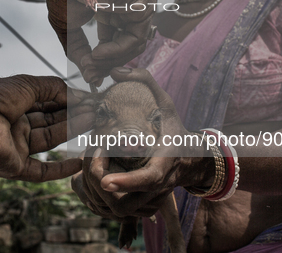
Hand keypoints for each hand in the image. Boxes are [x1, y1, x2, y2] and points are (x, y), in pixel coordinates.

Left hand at [0, 75, 93, 181]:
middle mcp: (15, 123)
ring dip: (72, 132)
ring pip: (50, 140)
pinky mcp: (14, 166)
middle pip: (51, 121)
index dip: (67, 100)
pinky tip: (78, 163)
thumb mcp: (25, 85)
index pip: (46, 102)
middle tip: (97, 111)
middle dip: (74, 115)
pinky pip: (41, 170)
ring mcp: (15, 145)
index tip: (89, 98)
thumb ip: (52, 87)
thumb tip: (74, 92)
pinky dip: (61, 169)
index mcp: (14, 102)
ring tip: (93, 122)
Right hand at [45, 0, 155, 85]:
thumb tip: (90, 77)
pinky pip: (136, 38)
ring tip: (92, 61)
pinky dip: (118, 50)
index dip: (103, 61)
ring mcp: (139, 4)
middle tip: (91, 74)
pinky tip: (99, 52)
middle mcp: (128, 7)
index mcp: (113, 9)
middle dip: (108, 64)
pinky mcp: (145, 2)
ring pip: (135, 46)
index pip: (116, 43)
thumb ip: (78, 52)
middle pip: (128, 47)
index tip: (90, 75)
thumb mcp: (67, 26)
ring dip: (112, 60)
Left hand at [72, 68, 209, 217]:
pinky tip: (91, 176)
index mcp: (165, 160)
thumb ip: (145, 80)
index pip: (148, 177)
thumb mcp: (166, 100)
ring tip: (89, 167)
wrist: (192, 158)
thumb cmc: (174, 127)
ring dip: (101, 195)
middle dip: (106, 188)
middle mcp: (158, 183)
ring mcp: (150, 196)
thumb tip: (117, 71)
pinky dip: (103, 198)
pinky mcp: (143, 202)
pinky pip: (120, 210)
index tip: (105, 181)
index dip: (128, 182)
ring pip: (121, 211)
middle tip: (92, 167)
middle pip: (129, 202)